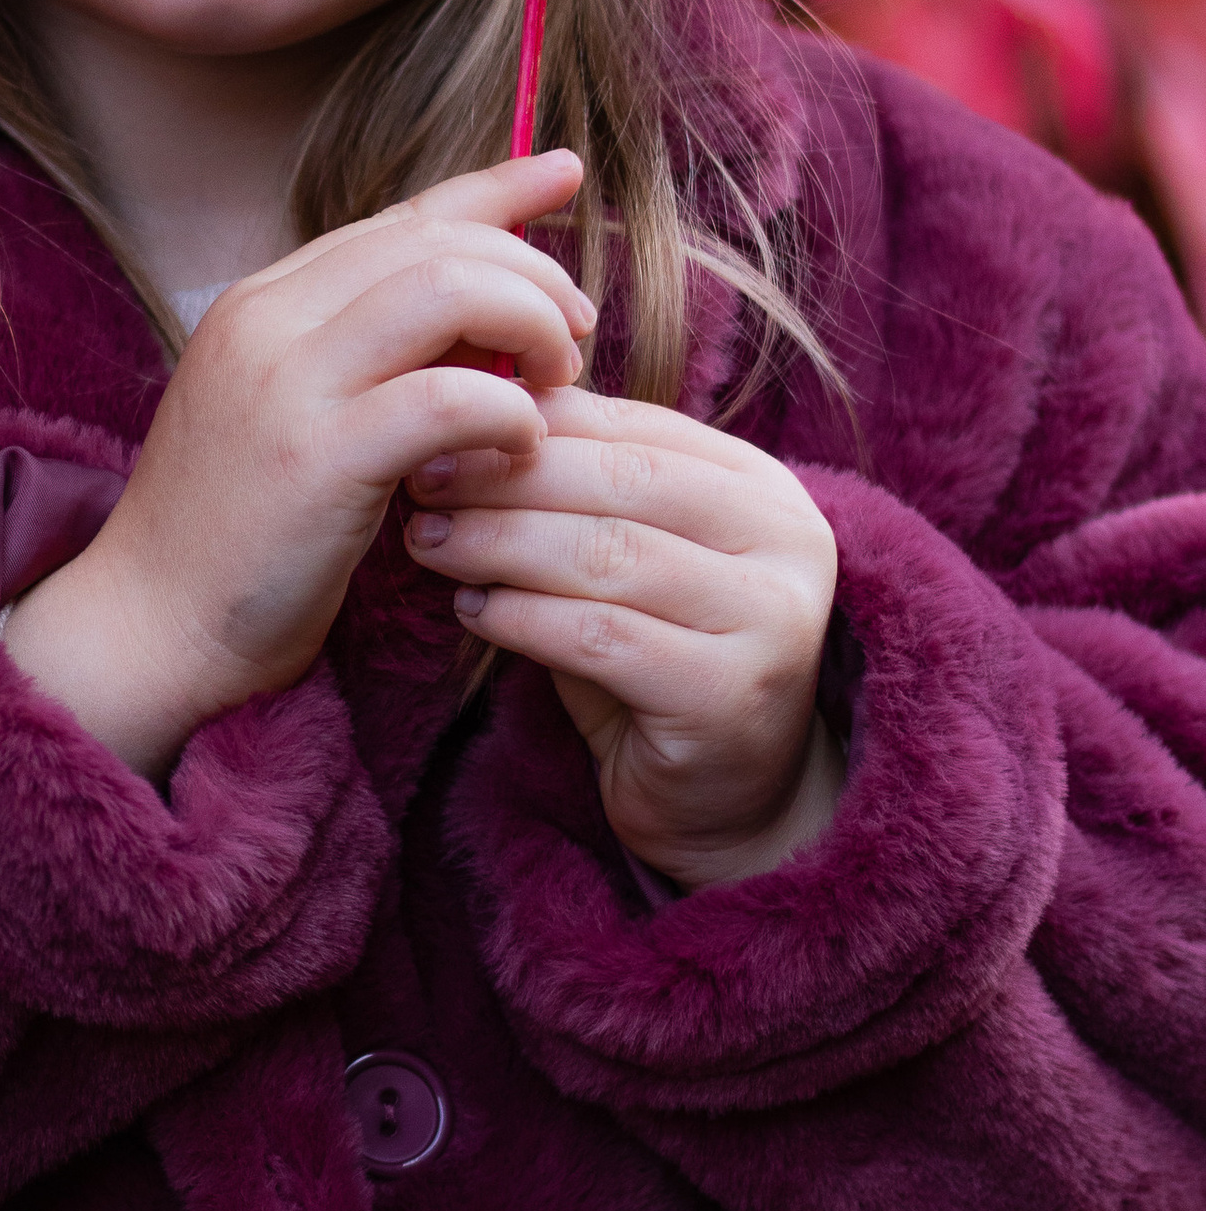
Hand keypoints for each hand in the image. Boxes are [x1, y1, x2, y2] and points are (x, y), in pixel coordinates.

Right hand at [4, 149, 592, 775]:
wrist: (147, 628)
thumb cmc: (237, 538)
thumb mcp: (294, 416)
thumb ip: (367, 357)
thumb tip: (486, 319)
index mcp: (264, 302)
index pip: (402, 216)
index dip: (494, 189)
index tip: (564, 173)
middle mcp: (268, 320)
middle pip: (438, 241)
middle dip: (533, 277)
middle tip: (572, 342)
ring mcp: (285, 384)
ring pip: (449, 289)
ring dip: (531, 327)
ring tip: (553, 388)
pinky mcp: (314, 459)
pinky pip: (447, 396)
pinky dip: (509, 412)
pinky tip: (521, 448)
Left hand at [404, 390, 841, 886]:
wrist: (723, 800)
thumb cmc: (654, 660)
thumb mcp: (625, 560)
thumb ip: (575, 493)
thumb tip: (469, 411)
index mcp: (761, 487)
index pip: (633, 427)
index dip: (530, 421)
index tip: (439, 426)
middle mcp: (788, 540)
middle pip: (622, 481)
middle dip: (507, 476)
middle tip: (422, 483)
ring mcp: (772, 619)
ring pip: (609, 555)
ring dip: (502, 544)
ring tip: (432, 544)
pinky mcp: (731, 695)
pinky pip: (602, 639)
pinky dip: (524, 618)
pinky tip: (473, 611)